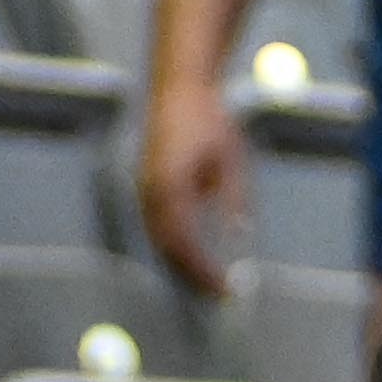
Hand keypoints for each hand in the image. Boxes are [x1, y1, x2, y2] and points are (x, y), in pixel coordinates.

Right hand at [135, 61, 253, 301]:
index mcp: (170, 187)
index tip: (226, 289)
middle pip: (167, 250)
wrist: (179, 86)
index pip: (185, 244)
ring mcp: (143, 189)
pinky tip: (193, 255)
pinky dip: (173, 246)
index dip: (204, 271)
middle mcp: (149, 193)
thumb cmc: (208, 119)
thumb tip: (238, 236)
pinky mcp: (145, 186)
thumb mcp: (231, 161)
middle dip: (192, 276)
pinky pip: (157, 226)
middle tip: (219, 294)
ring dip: (181, 264)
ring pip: (159, 241)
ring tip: (208, 281)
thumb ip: (233, 200)